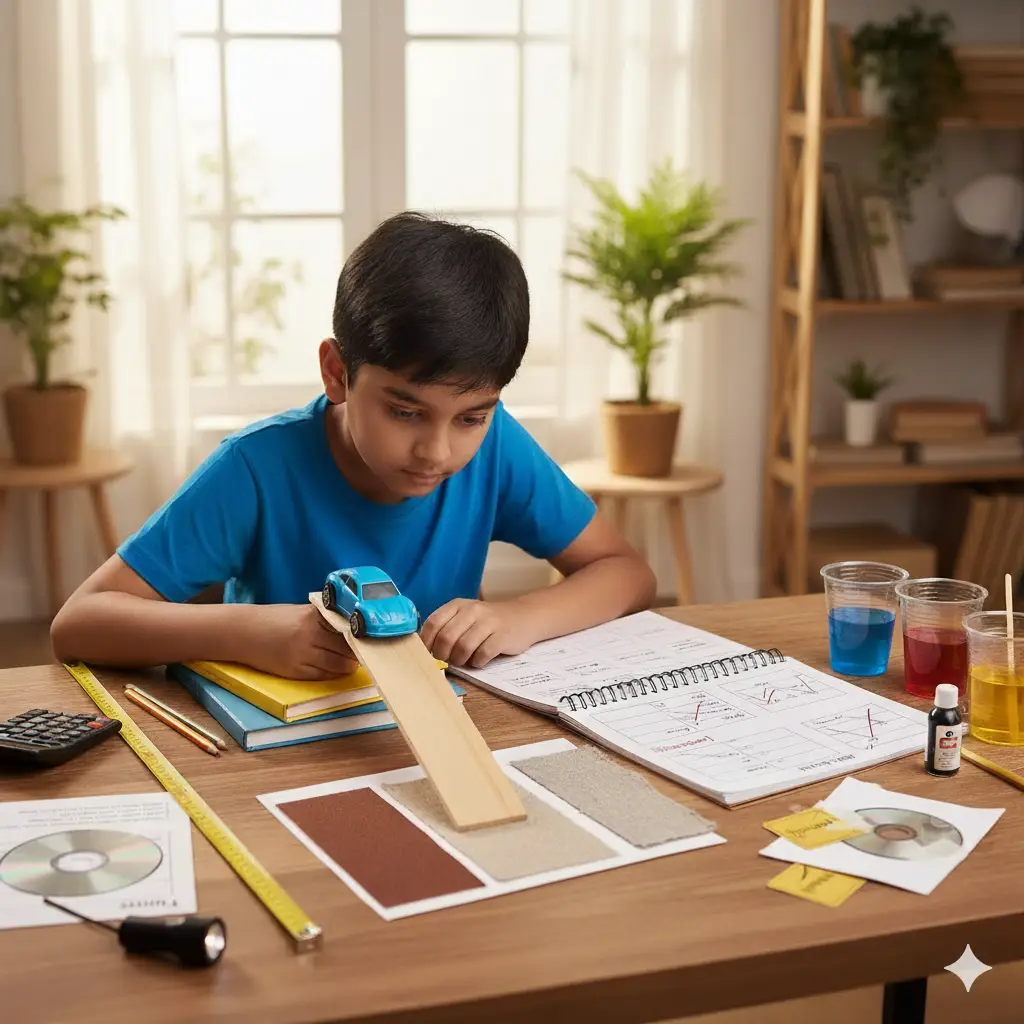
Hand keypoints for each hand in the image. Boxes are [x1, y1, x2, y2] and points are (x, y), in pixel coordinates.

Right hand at [242, 604, 358, 680]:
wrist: (243, 631)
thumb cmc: (274, 619)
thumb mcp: (301, 612)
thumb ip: (325, 619)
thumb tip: (353, 628)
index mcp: (314, 616)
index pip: (348, 628)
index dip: (362, 635)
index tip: (373, 638)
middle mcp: (310, 635)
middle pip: (347, 648)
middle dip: (358, 652)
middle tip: (366, 652)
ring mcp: (303, 654)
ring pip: (339, 664)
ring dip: (349, 664)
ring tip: (352, 661)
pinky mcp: (295, 671)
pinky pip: (323, 675)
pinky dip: (334, 673)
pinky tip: (336, 669)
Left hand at [420, 599, 535, 668]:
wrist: (524, 617)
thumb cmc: (489, 622)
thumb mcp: (466, 617)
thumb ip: (447, 628)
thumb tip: (426, 650)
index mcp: (458, 605)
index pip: (433, 623)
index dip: (427, 642)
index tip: (428, 653)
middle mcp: (472, 611)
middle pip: (446, 638)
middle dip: (442, 655)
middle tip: (448, 660)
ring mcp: (488, 622)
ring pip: (463, 647)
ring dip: (460, 660)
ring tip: (464, 660)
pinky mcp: (502, 636)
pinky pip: (482, 655)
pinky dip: (477, 662)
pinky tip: (480, 660)